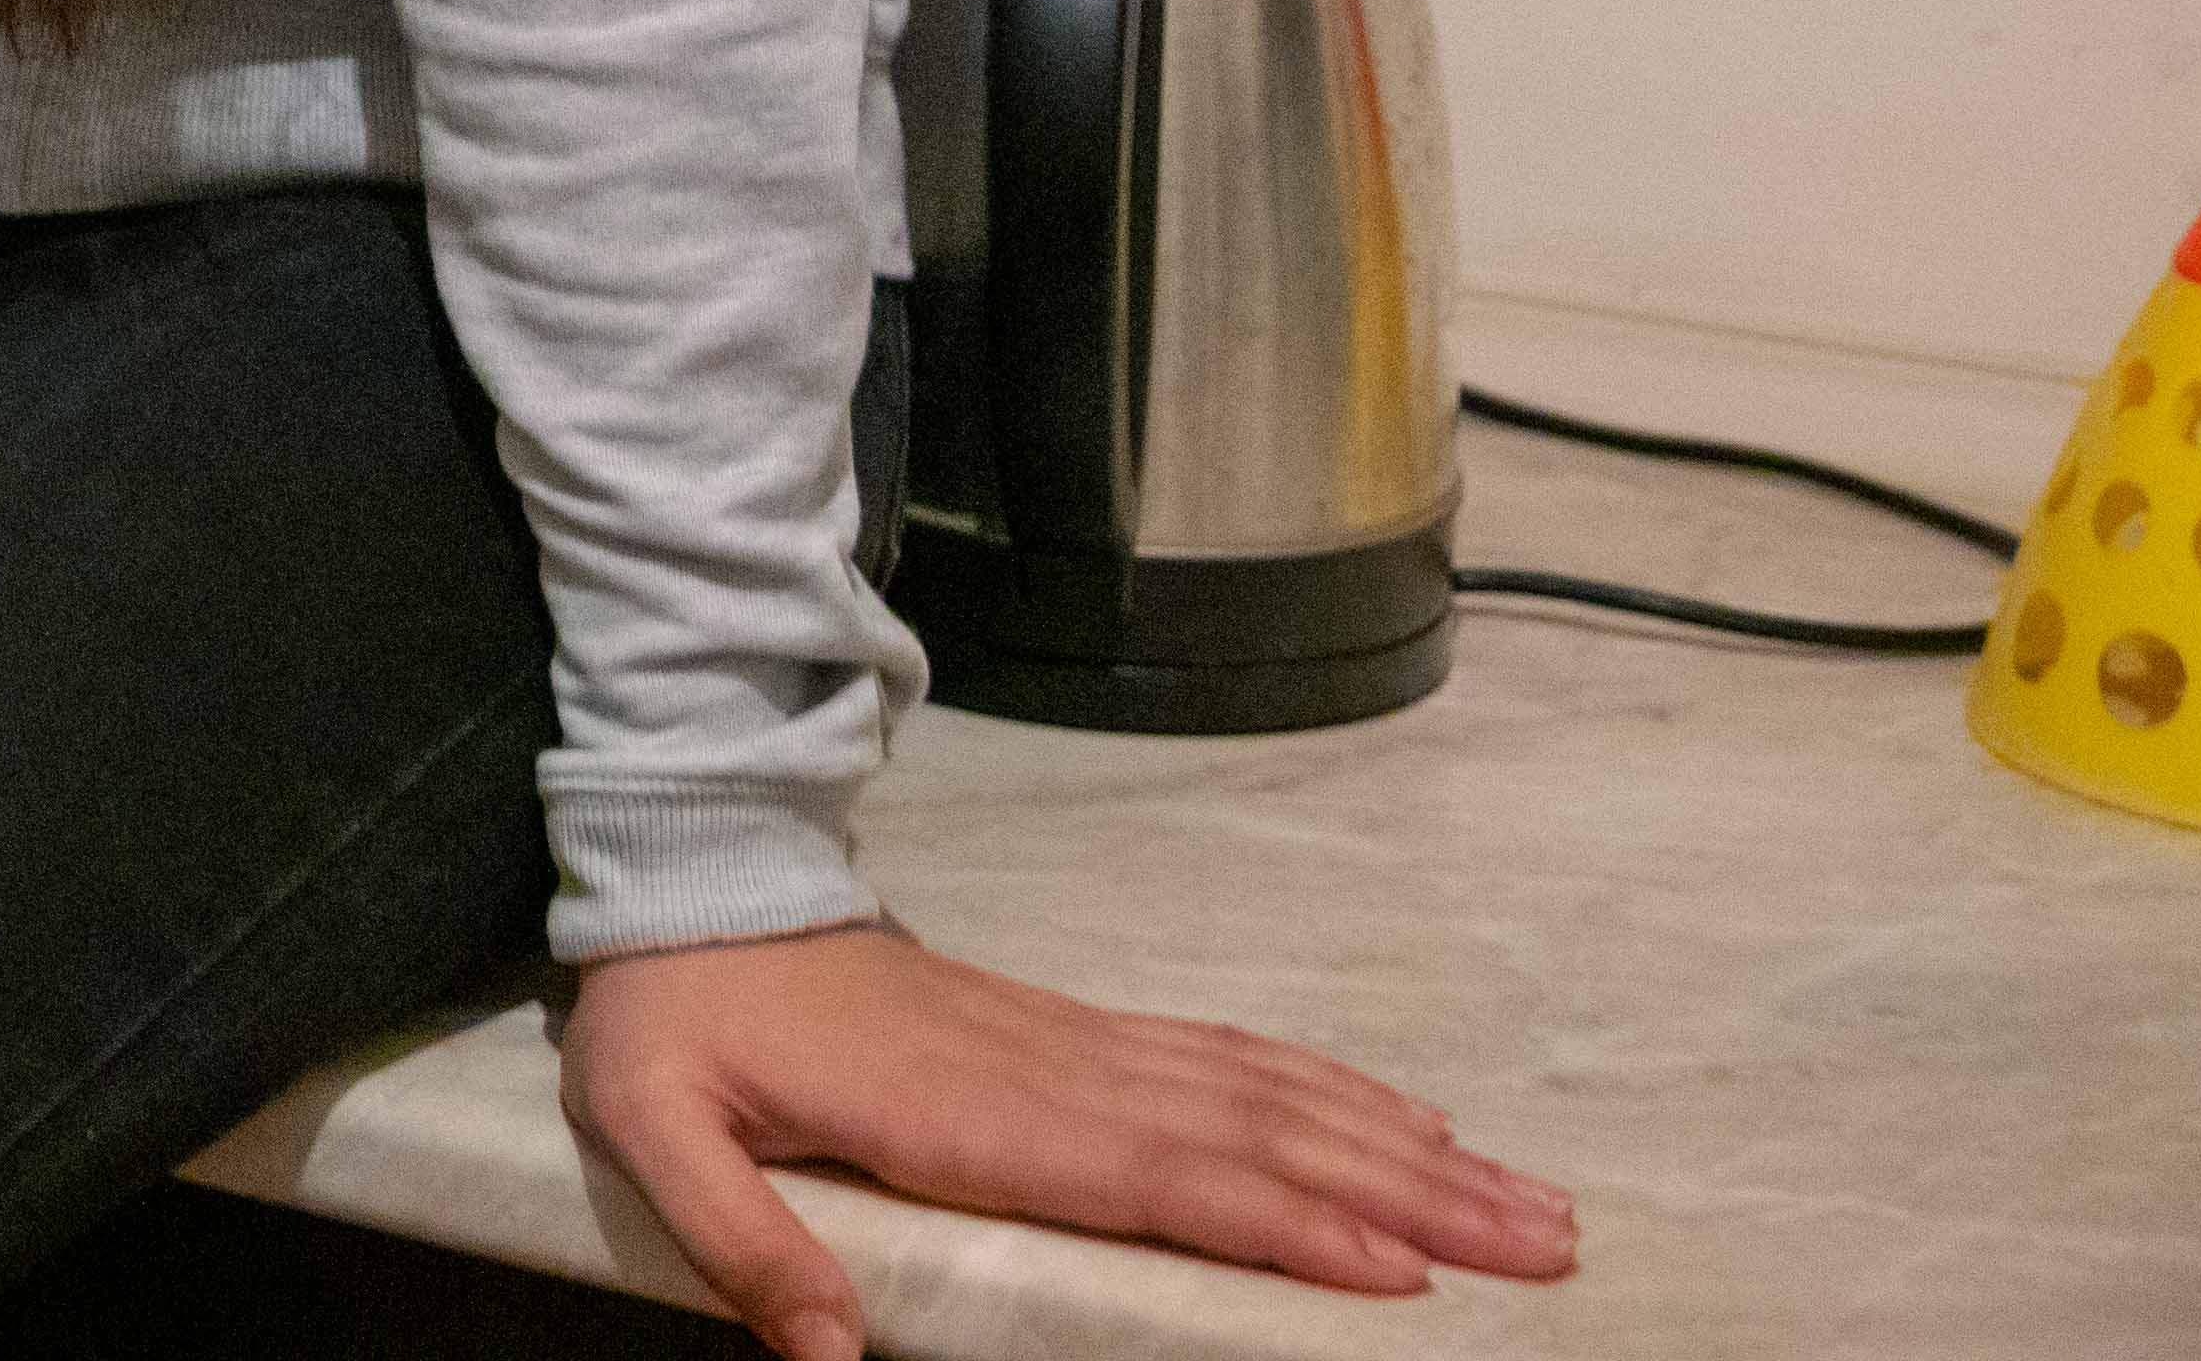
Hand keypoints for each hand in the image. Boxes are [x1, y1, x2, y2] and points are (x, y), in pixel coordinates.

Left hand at [559, 923, 1579, 1359]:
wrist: (690, 887)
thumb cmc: (676, 1022)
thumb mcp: (655, 1126)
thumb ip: (739, 1241)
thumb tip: (824, 1357)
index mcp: (970, 1115)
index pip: (1155, 1173)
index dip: (1278, 1217)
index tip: (1398, 1264)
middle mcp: (1051, 1072)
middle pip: (1255, 1137)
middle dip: (1406, 1192)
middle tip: (1545, 1243)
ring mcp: (1073, 1044)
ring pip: (1263, 1095)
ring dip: (1399, 1144)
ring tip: (1524, 1196)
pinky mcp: (1073, 1032)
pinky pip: (1223, 1059)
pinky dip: (1327, 1089)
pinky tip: (1402, 1116)